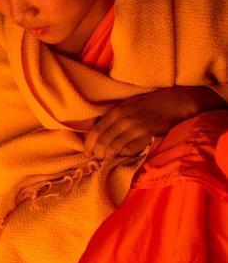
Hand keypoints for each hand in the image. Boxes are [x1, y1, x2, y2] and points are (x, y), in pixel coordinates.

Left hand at [84, 86, 223, 158]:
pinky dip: (123, 155)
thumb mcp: (128, 105)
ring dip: (109, 156)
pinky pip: (130, 150)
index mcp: (117, 112)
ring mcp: (136, 128)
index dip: (89, 144)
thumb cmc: (150, 104)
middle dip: (97, 153)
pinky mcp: (148, 136)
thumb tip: (97, 130)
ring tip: (107, 159)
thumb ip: (113, 117)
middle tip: (96, 158)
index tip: (87, 152)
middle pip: (103, 142)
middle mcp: (124, 120)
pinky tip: (122, 156)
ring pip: (114, 148)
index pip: (96, 131)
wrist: (175, 103)